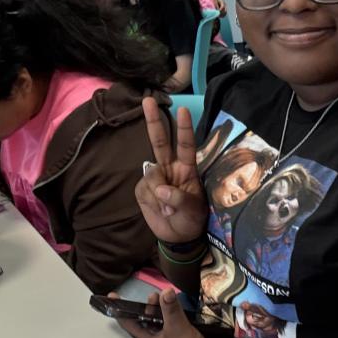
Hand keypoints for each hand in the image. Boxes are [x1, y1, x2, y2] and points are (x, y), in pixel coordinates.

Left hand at [110, 290, 215, 337]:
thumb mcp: (177, 327)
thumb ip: (170, 308)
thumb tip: (165, 290)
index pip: (128, 323)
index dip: (120, 309)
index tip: (113, 296)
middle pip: (143, 319)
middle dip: (145, 305)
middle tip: (153, 295)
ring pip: (157, 321)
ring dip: (158, 308)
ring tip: (165, 297)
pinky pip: (168, 323)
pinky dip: (169, 313)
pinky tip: (174, 306)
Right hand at [135, 98, 207, 243]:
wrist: (178, 237)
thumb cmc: (192, 220)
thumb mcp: (194, 211)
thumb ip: (179, 198)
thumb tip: (161, 189)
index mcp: (187, 168)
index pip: (186, 145)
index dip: (184, 129)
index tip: (182, 110)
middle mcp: (170, 168)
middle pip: (160, 141)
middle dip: (154, 121)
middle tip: (148, 100)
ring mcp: (155, 178)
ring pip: (151, 174)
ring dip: (159, 193)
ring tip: (169, 209)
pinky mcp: (143, 189)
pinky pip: (144, 189)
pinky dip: (151, 201)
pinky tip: (159, 209)